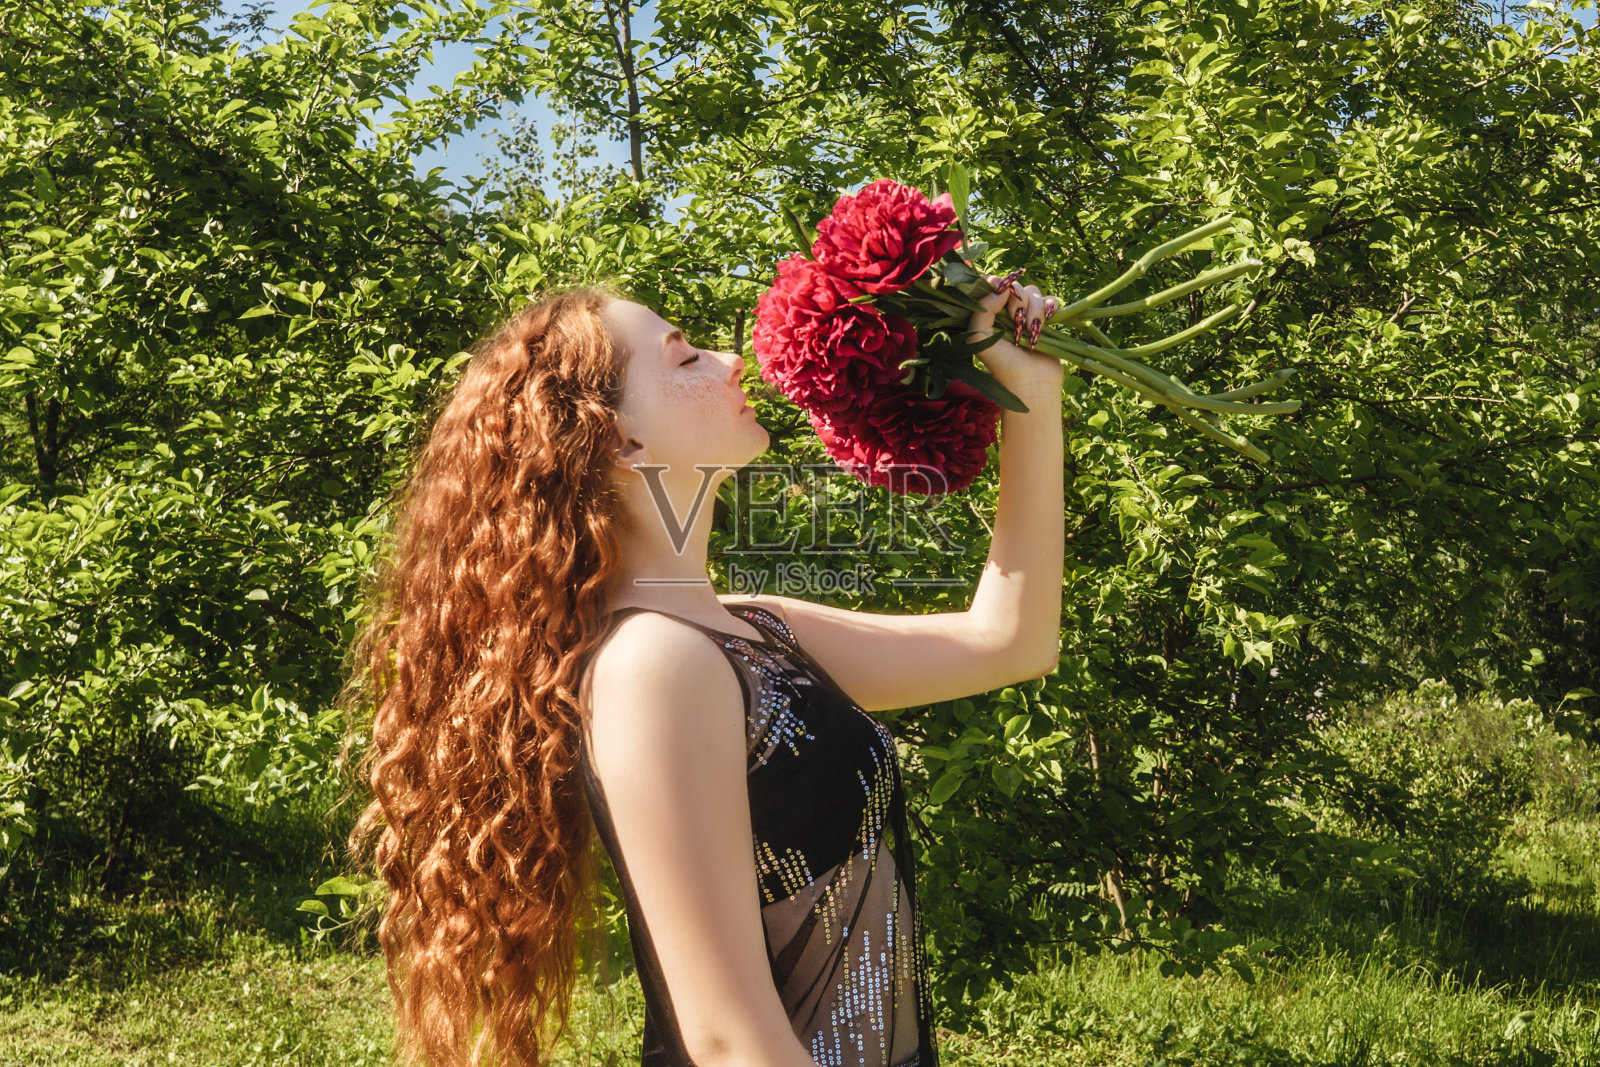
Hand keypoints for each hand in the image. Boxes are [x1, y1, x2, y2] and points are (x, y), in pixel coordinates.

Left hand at [967, 274, 1063, 391]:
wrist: (1031, 383)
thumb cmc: (1002, 364)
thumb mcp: (979, 337)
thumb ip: (982, 309)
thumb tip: (1002, 286)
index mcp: (987, 314)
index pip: (990, 285)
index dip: (996, 283)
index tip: (1000, 290)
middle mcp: (1005, 312)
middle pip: (1014, 286)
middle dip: (1017, 300)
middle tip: (1016, 322)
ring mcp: (1026, 315)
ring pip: (1033, 292)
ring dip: (1033, 310)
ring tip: (1030, 333)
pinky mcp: (1045, 320)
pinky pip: (1049, 300)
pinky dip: (1049, 309)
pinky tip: (1045, 323)